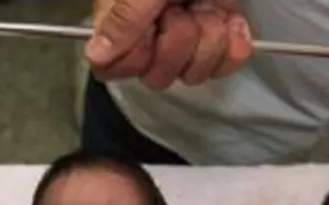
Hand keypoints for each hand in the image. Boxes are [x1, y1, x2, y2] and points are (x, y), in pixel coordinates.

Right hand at [87, 0, 253, 89]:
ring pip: (191, 72)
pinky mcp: (217, 29)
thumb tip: (95, 53)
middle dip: (178, 46)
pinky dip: (233, 46)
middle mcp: (149, 27)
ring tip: (207, 6)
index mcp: (120, 13)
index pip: (111, 66)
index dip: (135, 58)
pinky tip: (230, 20)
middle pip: (155, 75)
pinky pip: (223, 64)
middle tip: (182, 9)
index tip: (150, 30)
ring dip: (209, 42)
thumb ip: (124, 15)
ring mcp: (185, 29)